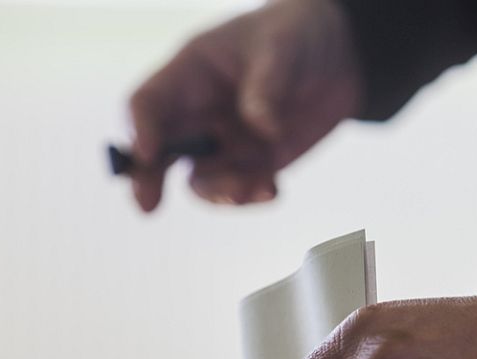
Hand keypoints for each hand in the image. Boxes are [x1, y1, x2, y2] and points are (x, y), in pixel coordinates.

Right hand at [127, 0, 361, 211]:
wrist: (337, 57)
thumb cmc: (296, 35)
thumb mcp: (282, 49)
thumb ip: (267, 86)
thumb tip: (261, 129)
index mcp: (190, 74)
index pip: (148, 103)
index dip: (139, 128)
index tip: (147, 154)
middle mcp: (197, 113)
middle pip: (158, 150)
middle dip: (148, 179)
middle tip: (148, 205)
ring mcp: (222, 143)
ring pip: (201, 180)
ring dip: (220, 192)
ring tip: (253, 189)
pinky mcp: (251, 164)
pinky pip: (240, 190)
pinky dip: (252, 196)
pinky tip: (273, 190)